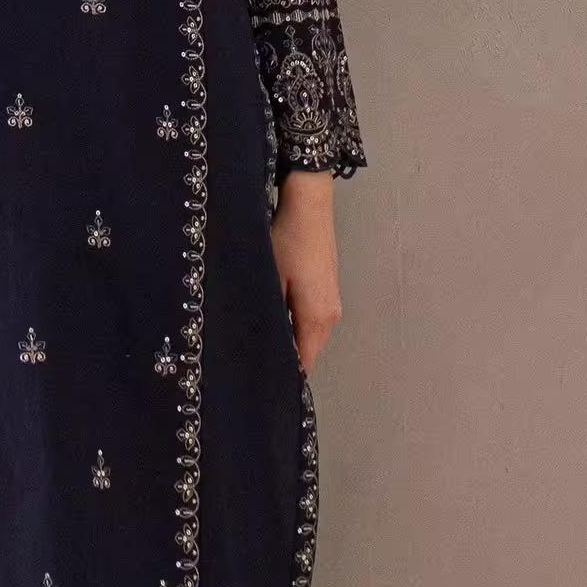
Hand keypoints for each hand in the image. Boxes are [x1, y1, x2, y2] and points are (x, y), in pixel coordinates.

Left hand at [270, 173, 343, 373]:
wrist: (310, 205)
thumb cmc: (288, 240)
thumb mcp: (271, 279)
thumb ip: (269, 316)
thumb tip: (261, 345)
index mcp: (318, 317)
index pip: (304, 361)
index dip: (285, 374)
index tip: (260, 382)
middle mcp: (331, 315)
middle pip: (309, 350)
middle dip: (287, 360)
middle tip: (254, 366)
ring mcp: (332, 301)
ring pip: (311, 334)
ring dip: (292, 341)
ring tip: (261, 345)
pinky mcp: (328, 289)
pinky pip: (313, 319)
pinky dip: (298, 325)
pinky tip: (276, 319)